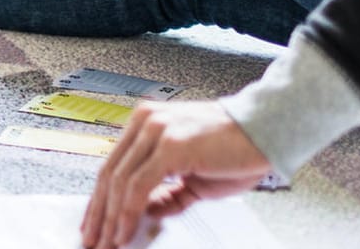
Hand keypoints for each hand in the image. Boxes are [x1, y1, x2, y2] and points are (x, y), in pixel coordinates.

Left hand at [80, 100, 271, 248]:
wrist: (267, 132)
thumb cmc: (235, 149)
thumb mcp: (192, 177)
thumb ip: (166, 192)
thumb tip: (144, 211)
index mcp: (146, 124)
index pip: (113, 165)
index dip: (100, 198)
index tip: (94, 223)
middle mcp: (145, 123)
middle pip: (109, 173)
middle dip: (98, 212)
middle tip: (92, 239)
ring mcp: (155, 131)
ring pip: (120, 181)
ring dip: (111, 217)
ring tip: (108, 242)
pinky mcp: (169, 145)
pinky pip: (139, 184)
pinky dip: (128, 211)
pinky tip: (125, 229)